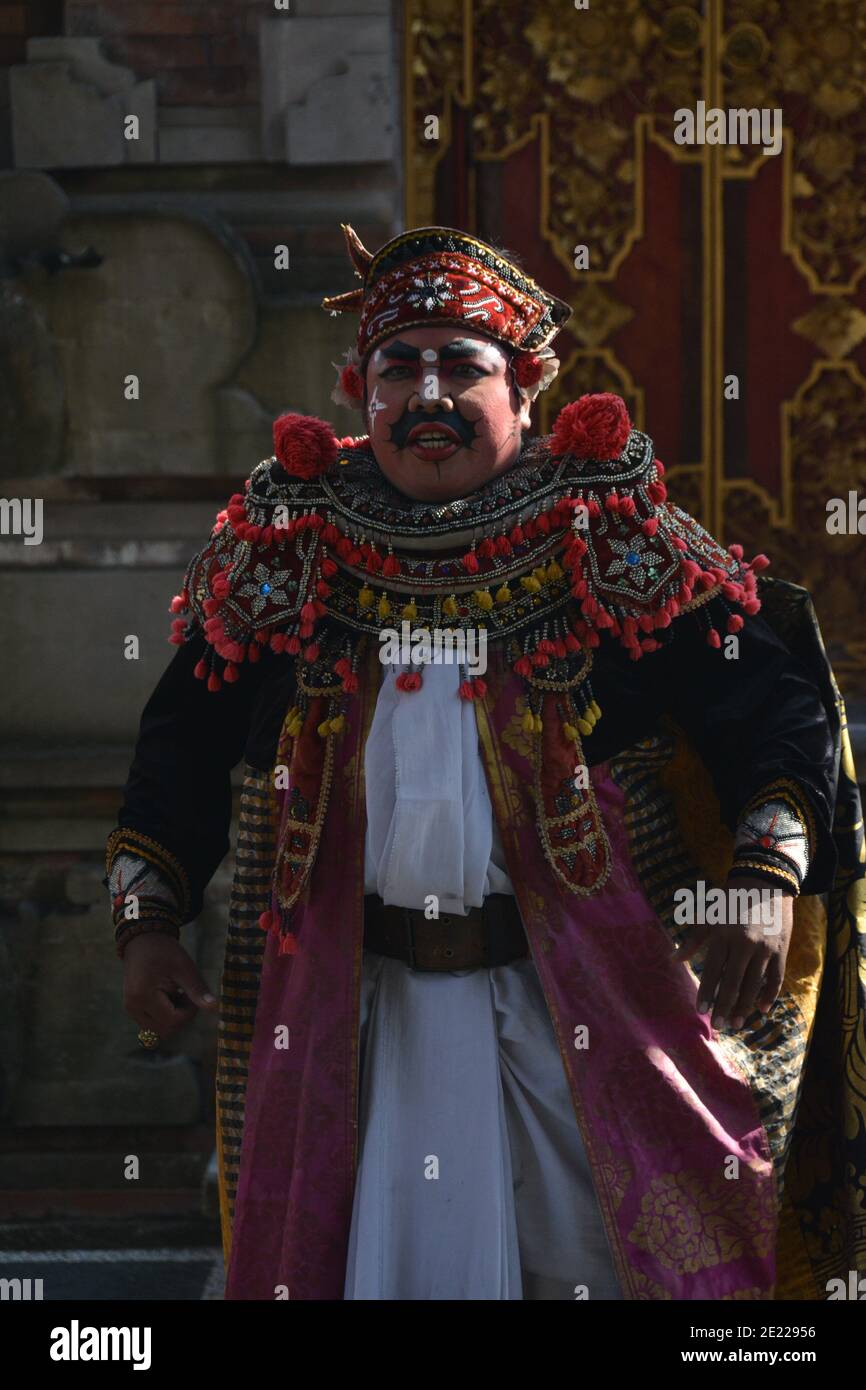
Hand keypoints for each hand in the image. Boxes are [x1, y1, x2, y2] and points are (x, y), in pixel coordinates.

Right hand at [122, 930, 217, 1040]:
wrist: (143, 940)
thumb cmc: (165, 951)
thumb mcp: (185, 968)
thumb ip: (198, 990)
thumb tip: (215, 1008)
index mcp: (143, 996)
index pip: (173, 1021)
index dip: (189, 1012)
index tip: (193, 994)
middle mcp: (133, 1007)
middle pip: (165, 1030)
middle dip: (181, 1018)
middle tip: (185, 994)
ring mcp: (131, 1009)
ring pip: (159, 1030)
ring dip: (173, 1019)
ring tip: (176, 994)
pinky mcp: (133, 1009)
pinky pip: (153, 1024)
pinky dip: (165, 1016)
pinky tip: (169, 998)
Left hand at [673, 876, 793, 1030]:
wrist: (766, 882)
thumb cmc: (731, 899)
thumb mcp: (710, 915)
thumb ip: (693, 939)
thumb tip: (673, 958)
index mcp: (724, 935)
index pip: (713, 971)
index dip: (707, 992)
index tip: (701, 1011)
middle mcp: (744, 944)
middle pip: (734, 982)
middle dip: (725, 1005)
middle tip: (718, 1025)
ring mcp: (765, 948)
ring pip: (754, 984)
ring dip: (745, 1006)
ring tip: (736, 1022)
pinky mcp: (781, 950)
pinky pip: (776, 978)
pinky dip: (769, 995)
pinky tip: (762, 1010)